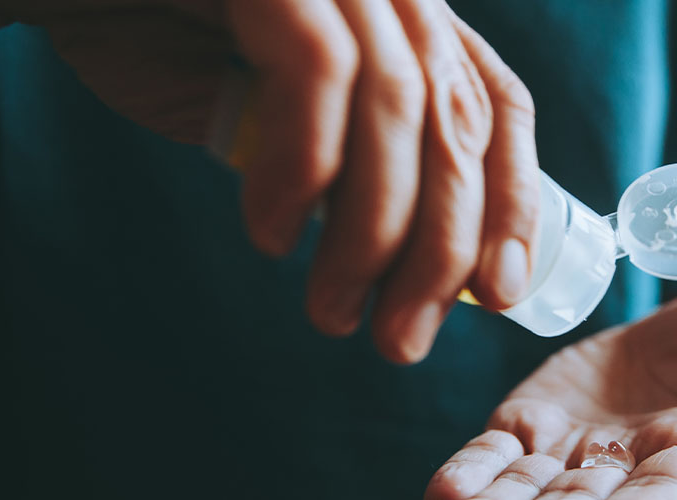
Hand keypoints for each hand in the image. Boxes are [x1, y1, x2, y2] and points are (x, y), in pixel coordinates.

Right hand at [0, 0, 538, 360]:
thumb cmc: (164, 38)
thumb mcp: (276, 110)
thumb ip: (350, 163)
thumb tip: (413, 266)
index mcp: (407, 16)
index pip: (497, 105)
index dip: (512, 202)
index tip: (501, 292)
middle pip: (457, 123)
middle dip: (441, 250)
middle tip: (402, 340)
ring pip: (398, 110)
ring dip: (370, 236)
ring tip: (332, 311)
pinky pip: (316, 76)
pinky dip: (300, 171)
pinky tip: (271, 232)